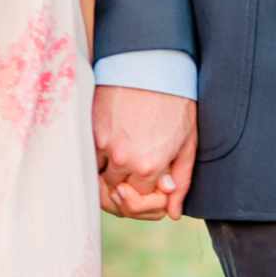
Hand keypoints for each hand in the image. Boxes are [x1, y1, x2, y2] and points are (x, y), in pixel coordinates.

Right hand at [93, 84, 194, 219]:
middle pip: (114, 195)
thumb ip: (181, 181)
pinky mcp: (88, 129)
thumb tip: (171, 213)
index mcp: (148, 165)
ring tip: (123, 169)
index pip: (139, 201)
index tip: (155, 187)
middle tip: (136, 185)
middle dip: (127, 196)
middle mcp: (121, 159)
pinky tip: (110, 155)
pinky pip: (87, 159)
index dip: (148, 199)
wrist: (152, 63)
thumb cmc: (176, 100)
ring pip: (97, 179)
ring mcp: (100, 143)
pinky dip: (96, 163)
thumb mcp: (188, 142)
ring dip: (109, 180)